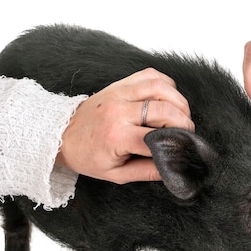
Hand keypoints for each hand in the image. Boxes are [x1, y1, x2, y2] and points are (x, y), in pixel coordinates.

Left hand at [56, 67, 194, 182]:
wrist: (63, 135)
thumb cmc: (89, 156)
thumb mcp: (116, 174)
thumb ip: (147, 172)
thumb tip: (173, 169)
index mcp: (116, 136)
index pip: (158, 137)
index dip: (177, 144)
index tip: (186, 149)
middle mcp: (119, 111)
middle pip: (165, 109)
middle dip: (184, 122)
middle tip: (187, 133)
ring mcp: (119, 93)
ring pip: (161, 87)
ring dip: (179, 101)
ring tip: (182, 116)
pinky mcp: (119, 84)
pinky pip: (151, 75)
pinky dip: (166, 85)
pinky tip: (169, 99)